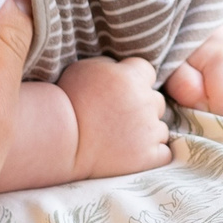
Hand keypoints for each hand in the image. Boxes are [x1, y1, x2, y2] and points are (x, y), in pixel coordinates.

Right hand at [57, 57, 172, 178]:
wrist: (59, 140)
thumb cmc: (66, 102)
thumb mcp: (83, 69)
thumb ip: (111, 66)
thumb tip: (123, 69)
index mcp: (131, 78)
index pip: (148, 72)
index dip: (135, 80)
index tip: (120, 91)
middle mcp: (145, 103)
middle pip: (157, 101)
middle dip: (142, 107)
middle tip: (118, 117)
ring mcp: (149, 132)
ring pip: (161, 128)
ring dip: (147, 132)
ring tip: (121, 137)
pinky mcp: (148, 157)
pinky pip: (164, 152)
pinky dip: (152, 154)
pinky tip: (132, 153)